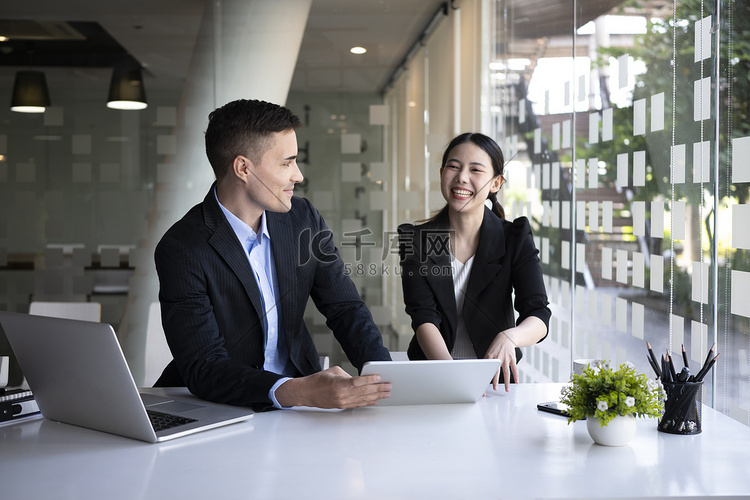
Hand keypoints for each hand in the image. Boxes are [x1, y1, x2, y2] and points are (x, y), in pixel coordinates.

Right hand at [275, 366, 390, 408]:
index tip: (379, 377)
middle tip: (389, 386)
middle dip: (378, 389)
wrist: (306, 393)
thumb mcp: (334, 372)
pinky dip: (368, 402)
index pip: (357, 382)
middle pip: (364, 391)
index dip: (370, 380)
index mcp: (338, 384)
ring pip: (363, 399)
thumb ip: (348, 375)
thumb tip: (361, 378)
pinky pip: (358, 404)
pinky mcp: (342, 406)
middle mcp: (341, 395)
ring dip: (376, 396)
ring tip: (386, 393)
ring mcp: (342, 402)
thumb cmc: (318, 380)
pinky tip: (376, 400)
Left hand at [484, 331, 518, 392]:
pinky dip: (516, 375)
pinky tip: (516, 381)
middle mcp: (497, 358)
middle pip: (496, 371)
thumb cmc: (495, 348)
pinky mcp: (512, 359)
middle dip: (495, 381)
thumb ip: (485, 363)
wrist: (505, 338)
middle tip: (495, 388)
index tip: (483, 386)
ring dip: (506, 382)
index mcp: (489, 358)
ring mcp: (505, 359)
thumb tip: (480, 373)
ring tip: (506, 389)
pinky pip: (514, 368)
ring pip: (506, 372)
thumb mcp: (488, 353)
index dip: (484, 378)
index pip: (485, 370)